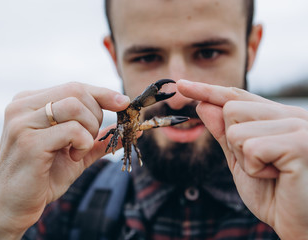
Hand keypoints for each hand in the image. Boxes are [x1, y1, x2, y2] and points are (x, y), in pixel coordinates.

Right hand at [0, 82, 129, 238]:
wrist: (14, 205)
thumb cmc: (44, 176)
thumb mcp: (77, 151)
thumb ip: (100, 137)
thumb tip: (133, 129)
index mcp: (29, 102)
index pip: (74, 87)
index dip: (102, 93)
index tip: (123, 102)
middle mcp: (21, 106)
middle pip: (76, 91)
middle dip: (96, 115)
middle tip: (89, 138)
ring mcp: (22, 122)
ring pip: (75, 106)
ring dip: (89, 129)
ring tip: (78, 150)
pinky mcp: (28, 142)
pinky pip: (72, 130)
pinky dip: (83, 143)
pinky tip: (72, 157)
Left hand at [177, 79, 307, 239]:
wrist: (298, 223)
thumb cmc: (272, 192)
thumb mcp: (239, 159)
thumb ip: (223, 133)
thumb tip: (203, 105)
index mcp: (277, 116)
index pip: (236, 96)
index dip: (207, 90)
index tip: (182, 85)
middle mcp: (291, 114)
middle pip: (231, 110)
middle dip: (234, 144)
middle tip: (261, 164)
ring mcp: (299, 126)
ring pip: (237, 130)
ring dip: (245, 159)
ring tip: (271, 171)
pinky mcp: (301, 143)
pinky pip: (251, 148)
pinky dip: (255, 169)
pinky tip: (278, 176)